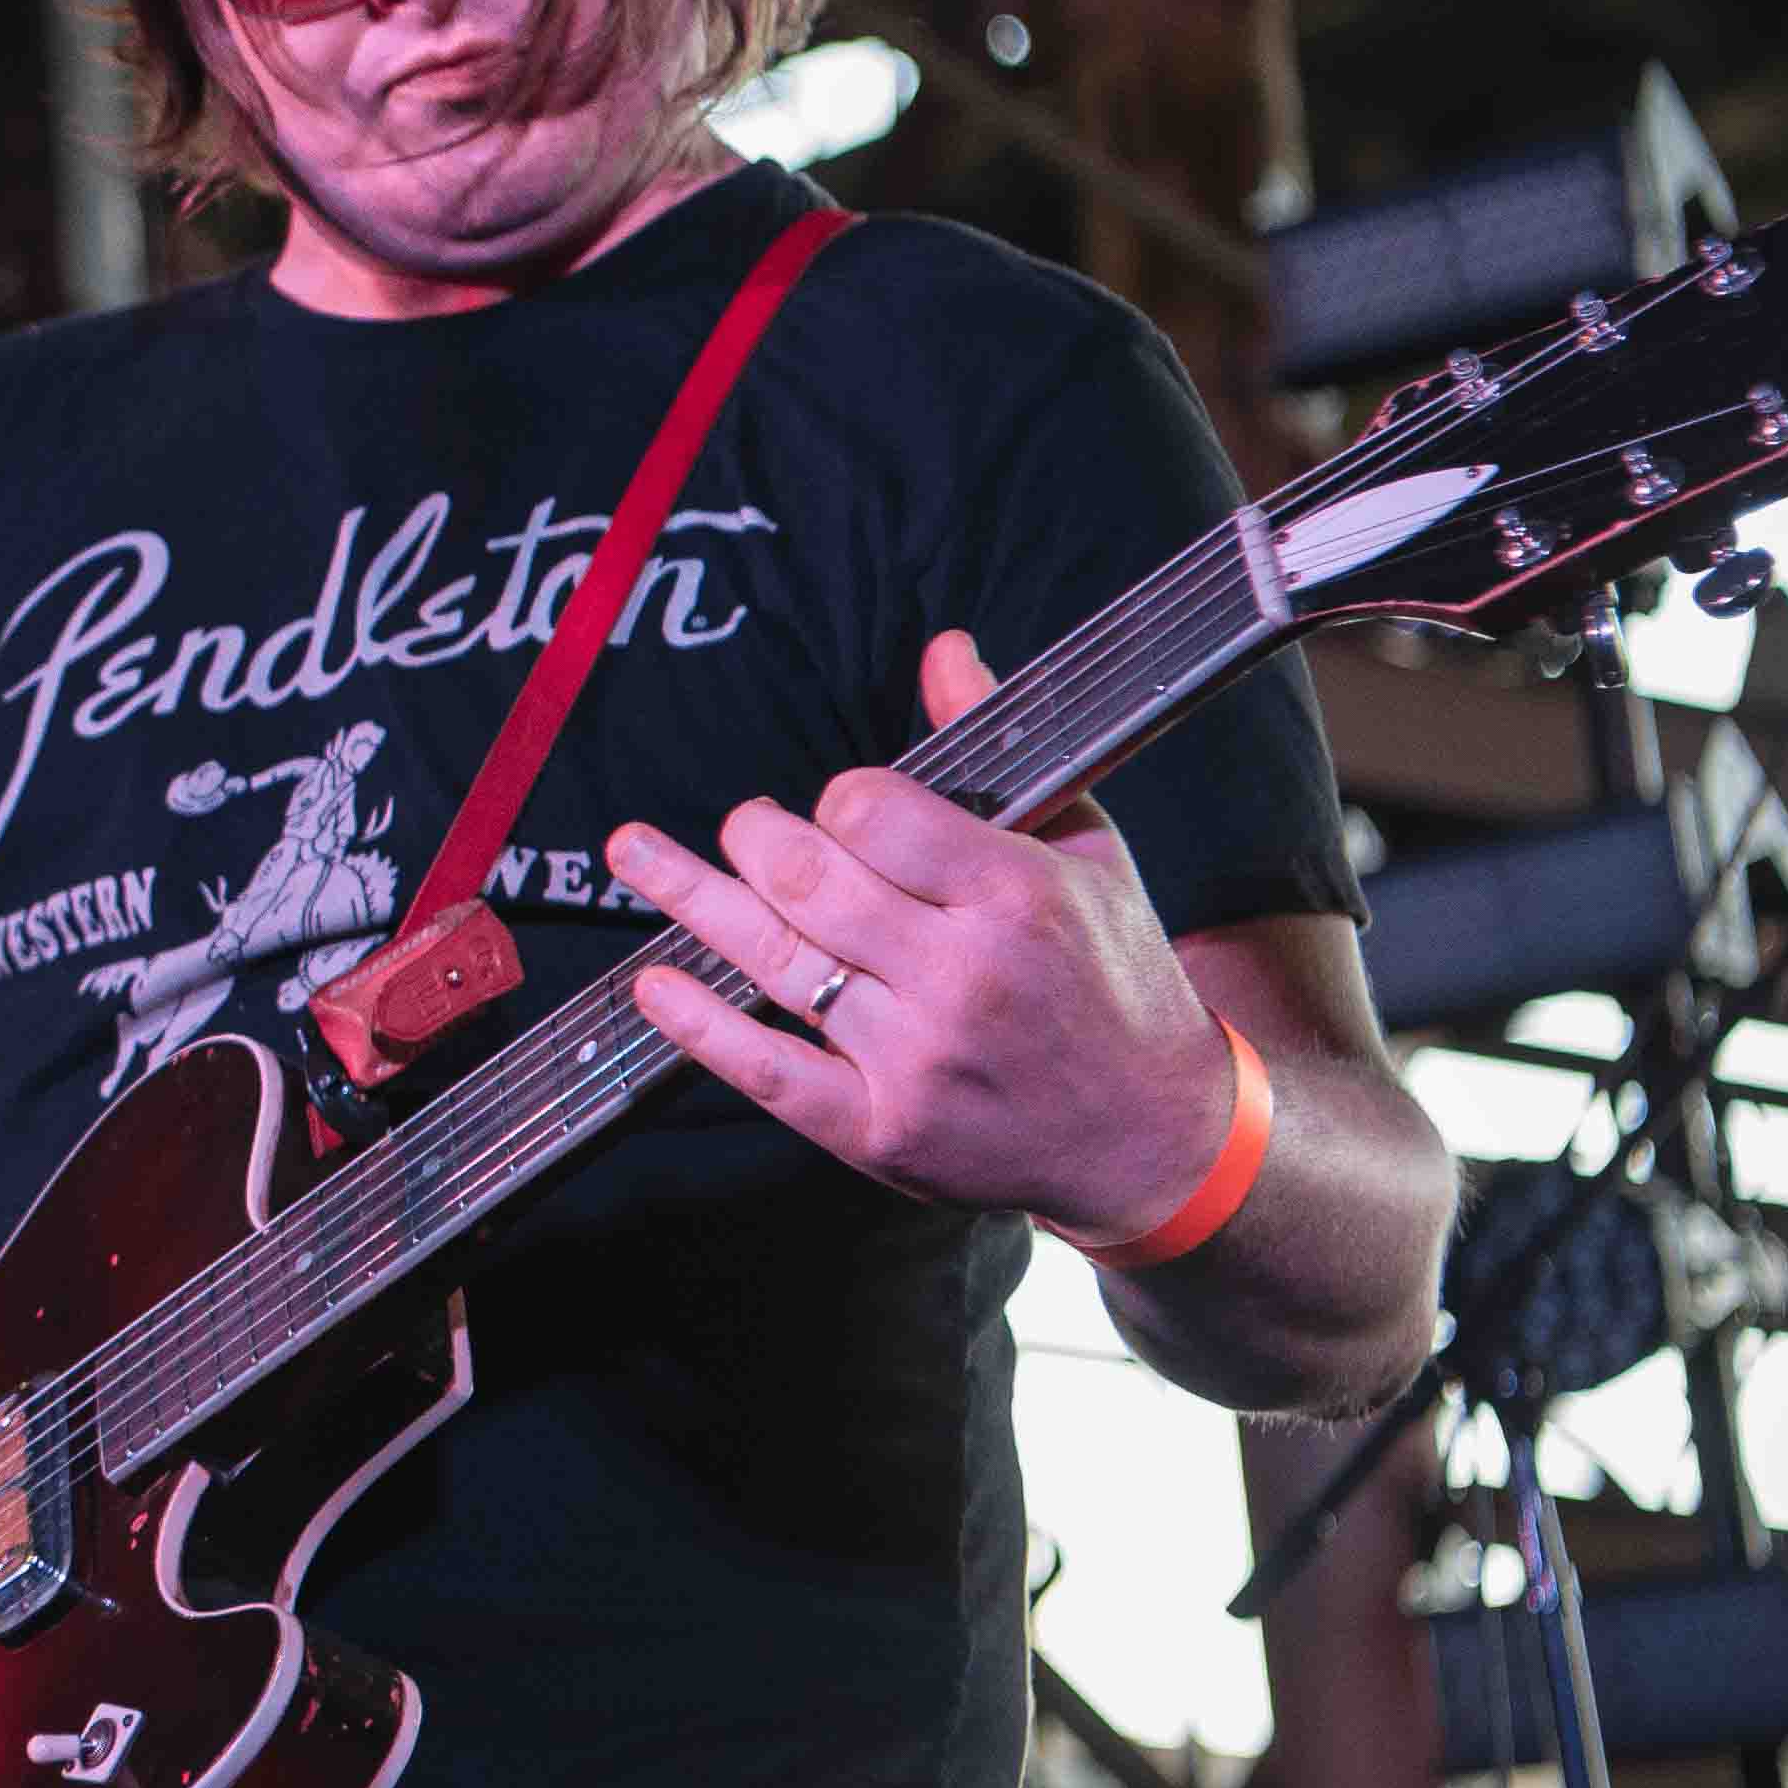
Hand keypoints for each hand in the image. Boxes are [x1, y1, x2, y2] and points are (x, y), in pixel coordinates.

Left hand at [611, 628, 1243, 1243]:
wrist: (1150, 1137)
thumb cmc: (1114, 978)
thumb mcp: (1088, 853)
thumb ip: (1003, 751)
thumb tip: (945, 650)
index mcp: (1017, 897)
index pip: (872, 815)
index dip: (839, 801)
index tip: (846, 809)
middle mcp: (962, 978)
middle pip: (808, 880)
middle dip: (756, 838)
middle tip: (746, 825)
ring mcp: (915, 1060)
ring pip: (775, 962)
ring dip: (692, 899)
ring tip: (636, 853)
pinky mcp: (881, 1131)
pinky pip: (768, 1071)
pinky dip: (700, 1025)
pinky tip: (654, 983)